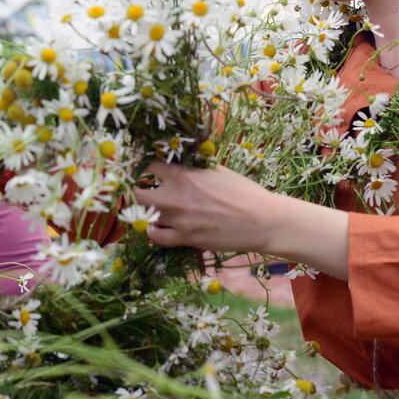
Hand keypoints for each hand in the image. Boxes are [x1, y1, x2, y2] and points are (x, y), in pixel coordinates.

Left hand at [134, 161, 280, 253]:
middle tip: (142, 191)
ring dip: (145, 212)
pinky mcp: (185, 238)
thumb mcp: (218, 170)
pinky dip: (153, 232)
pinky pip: (156, 237)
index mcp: (184, 174)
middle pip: (137, 193)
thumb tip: (179, 159)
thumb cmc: (244, 192)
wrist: (262, 220)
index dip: (142, 166)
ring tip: (151, 209)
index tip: (143, 168)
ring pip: (144, 216)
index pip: (148, 165)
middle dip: (136, 191)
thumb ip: (194, 166)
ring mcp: (179, 219)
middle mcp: (176, 196)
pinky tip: (158, 227)